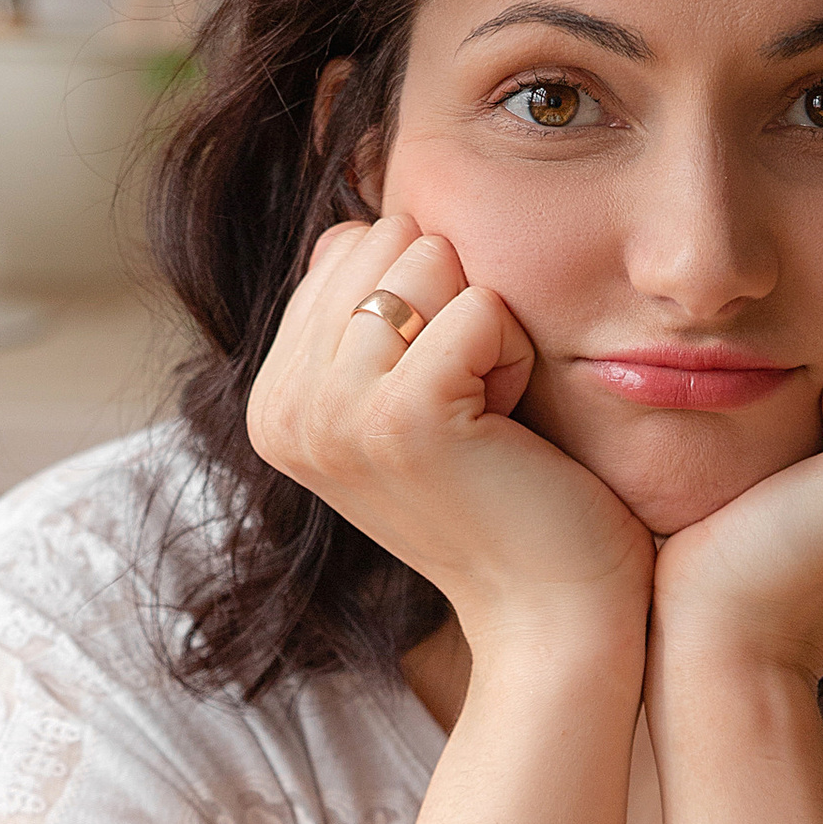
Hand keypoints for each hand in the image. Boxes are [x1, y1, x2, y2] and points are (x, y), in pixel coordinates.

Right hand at [247, 208, 653, 657]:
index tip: (442, 397)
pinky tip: (510, 427)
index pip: (350, 245)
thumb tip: (368, 210)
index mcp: (273, 400)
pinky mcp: (401, 419)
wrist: (548, 612)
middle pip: (387, 239)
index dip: (422, 301)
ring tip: (488, 415)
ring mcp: (333, 415)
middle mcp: (283, 408)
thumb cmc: (504, 495)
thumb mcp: (406, 397)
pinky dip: (516, 355)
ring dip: (488, 327)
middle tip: (472, 406)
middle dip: (453, 303)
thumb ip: (365, 312)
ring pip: (429, 261)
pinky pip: (479, 306)